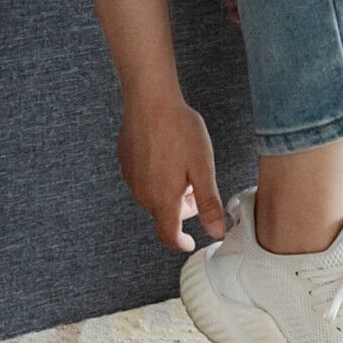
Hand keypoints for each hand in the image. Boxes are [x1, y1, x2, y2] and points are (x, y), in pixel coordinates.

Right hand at [118, 90, 225, 251]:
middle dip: (182, 207)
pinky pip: (143, 181)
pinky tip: (166, 154)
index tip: (190, 241)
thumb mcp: (203, 168)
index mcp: (163, 199)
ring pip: (153, 196)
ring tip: (182, 164)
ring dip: (169, 191)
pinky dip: (156, 177)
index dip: (181, 242)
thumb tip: (217, 232)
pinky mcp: (126, 163)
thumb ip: (209, 204)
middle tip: (196, 185)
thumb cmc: (178, 130)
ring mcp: (131, 178)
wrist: (150, 100)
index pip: (169, 235)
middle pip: (164, 214)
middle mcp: (143, 194)